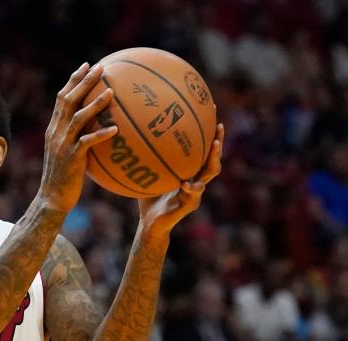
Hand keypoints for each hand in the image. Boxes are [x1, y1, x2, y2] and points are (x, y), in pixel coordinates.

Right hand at [38, 62, 117, 211]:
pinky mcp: (72, 158)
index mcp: (54, 128)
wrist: (51, 199)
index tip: (86, 66)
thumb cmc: (64, 178)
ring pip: (78, 117)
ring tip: (111, 91)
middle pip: (68, 100)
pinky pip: (88, 142)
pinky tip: (116, 128)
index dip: (73, 80)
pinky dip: (101, 134)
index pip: (61, 98)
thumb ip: (77, 138)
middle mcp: (56, 132)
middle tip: (100, 68)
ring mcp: (63, 144)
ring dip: (95, 103)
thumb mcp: (67, 153)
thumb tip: (97, 128)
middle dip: (84, 82)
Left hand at [137, 123, 224, 239]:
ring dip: (213, 158)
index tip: (210, 110)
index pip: (202, 149)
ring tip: (215, 145)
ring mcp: (195, 192)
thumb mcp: (146, 174)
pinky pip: (194, 195)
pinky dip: (191, 188)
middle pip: (213, 157)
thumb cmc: (148, 197)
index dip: (208, 131)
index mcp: (189, 171)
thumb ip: (142, 159)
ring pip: (210, 173)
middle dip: (218, 141)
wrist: (151, 224)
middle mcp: (196, 179)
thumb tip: (129, 135)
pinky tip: (186, 183)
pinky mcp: (190, 205)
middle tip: (219, 124)